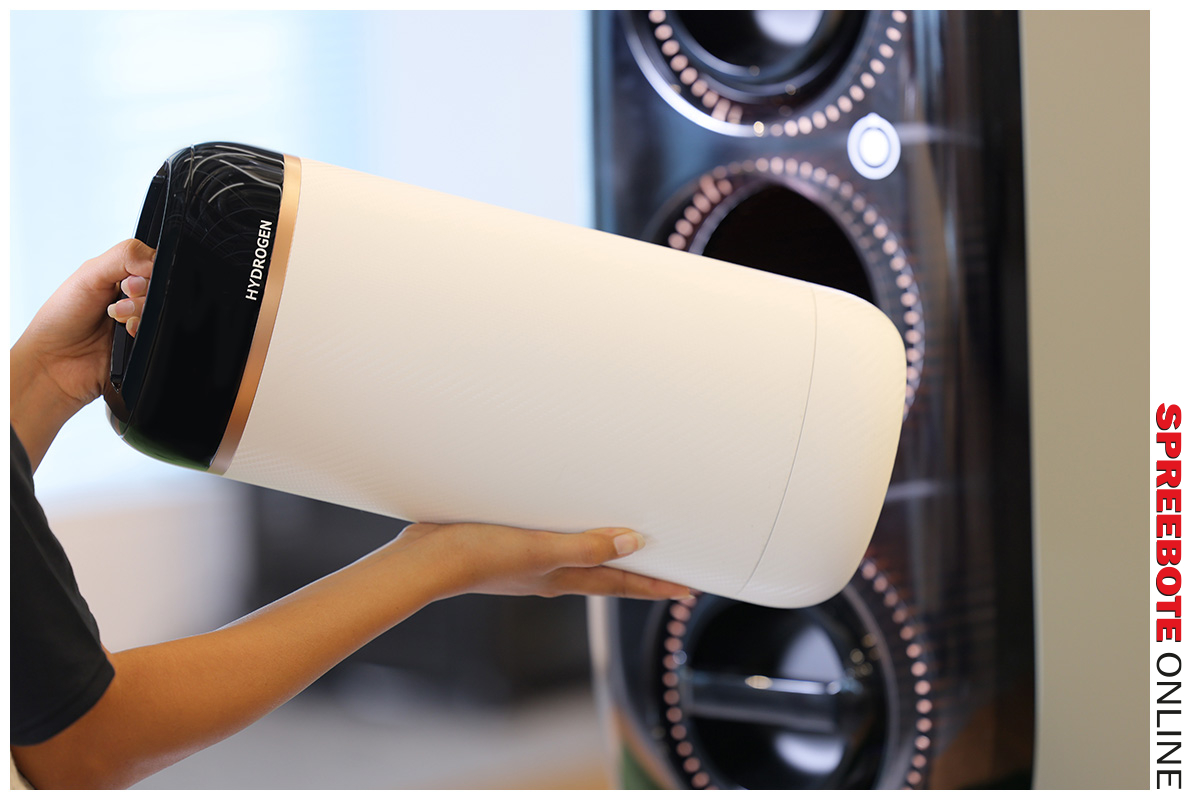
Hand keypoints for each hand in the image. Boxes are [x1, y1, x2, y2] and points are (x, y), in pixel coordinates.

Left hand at [10, 239, 154, 468]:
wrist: (54, 364)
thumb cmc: (60, 321)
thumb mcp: (89, 275)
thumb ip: (124, 257)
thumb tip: (154, 258)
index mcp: (119, 276)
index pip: (152, 262)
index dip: (147, 270)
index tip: (127, 283)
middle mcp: (132, 298)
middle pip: (161, 286)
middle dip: (141, 293)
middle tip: (118, 303)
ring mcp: (141, 321)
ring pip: (164, 309)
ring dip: (141, 313)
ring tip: (119, 321)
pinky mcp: (146, 345)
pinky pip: (164, 333)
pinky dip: (146, 332)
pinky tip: (128, 335)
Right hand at [394, 522, 693, 600]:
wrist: (425, 560)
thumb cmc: (479, 557)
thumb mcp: (540, 549)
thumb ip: (586, 546)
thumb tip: (633, 543)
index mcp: (562, 577)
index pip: (621, 584)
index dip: (656, 586)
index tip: (688, 589)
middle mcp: (550, 573)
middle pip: (606, 572)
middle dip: (637, 569)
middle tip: (668, 564)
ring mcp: (527, 560)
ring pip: (579, 554)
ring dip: (605, 548)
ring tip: (625, 535)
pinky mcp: (506, 542)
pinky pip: (551, 536)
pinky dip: (568, 530)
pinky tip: (562, 514)